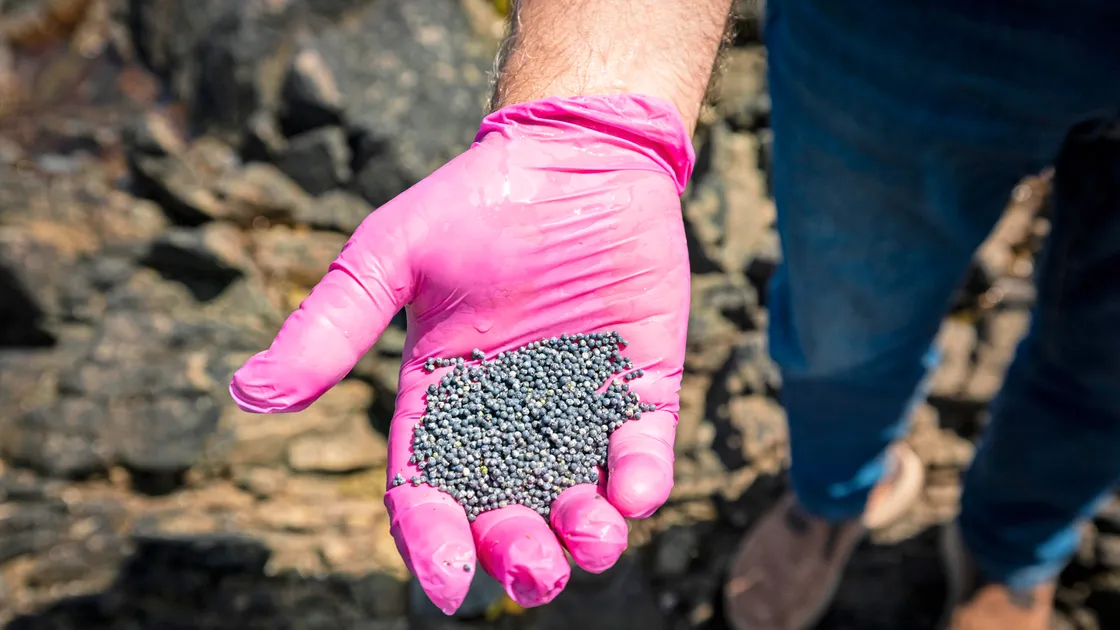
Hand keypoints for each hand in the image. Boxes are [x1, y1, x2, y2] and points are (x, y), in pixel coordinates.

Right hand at [229, 95, 694, 612]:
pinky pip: (645, 449)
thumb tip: (248, 392)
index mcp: (445, 401)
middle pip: (510, 514)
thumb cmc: (475, 202)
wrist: (572, 155)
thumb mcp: (390, 257)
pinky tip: (636, 489)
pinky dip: (642, 479)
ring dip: (588, 536)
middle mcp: (513, 419)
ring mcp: (581, 406)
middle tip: (531, 571)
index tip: (445, 581)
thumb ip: (332, 326)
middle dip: (520, 555)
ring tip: (588, 538)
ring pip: (583, 500)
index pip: (429, 489)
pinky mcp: (639, 386)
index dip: (432, 541)